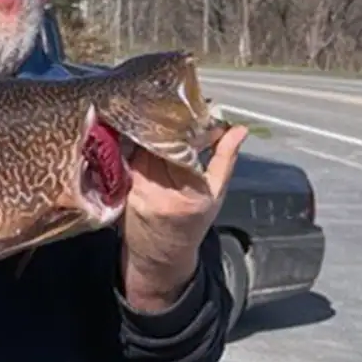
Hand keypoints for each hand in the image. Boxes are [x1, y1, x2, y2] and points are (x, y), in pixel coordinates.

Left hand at [120, 125, 248, 309]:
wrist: (159, 255)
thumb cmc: (192, 224)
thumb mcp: (216, 195)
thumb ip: (225, 160)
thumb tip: (239, 130)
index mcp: (191, 194)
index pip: (184, 149)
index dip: (186, 127)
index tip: (193, 112)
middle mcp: (161, 194)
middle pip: (159, 145)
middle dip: (165, 123)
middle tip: (171, 106)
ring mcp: (138, 192)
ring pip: (141, 148)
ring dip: (148, 130)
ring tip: (155, 113)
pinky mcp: (123, 190)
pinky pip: (129, 158)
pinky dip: (135, 144)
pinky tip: (139, 132)